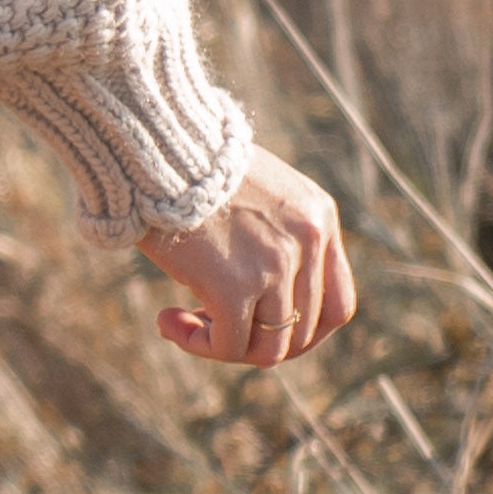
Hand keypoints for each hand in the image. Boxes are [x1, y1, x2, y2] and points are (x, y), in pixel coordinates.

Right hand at [136, 146, 356, 367]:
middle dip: (255, 341)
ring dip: (223, 346)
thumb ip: (273, 235)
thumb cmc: (188, 167)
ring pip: (268, 347)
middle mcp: (308, 242)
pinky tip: (165, 321)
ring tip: (181, 322)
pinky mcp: (235, 285)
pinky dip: (198, 344)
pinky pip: (227, 344)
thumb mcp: (254, 195)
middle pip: (302, 333)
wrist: (155, 146)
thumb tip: (258, 293)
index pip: (337, 305)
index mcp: (319, 218)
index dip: (302, 332)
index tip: (258, 326)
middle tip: (210, 325)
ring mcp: (275, 265)